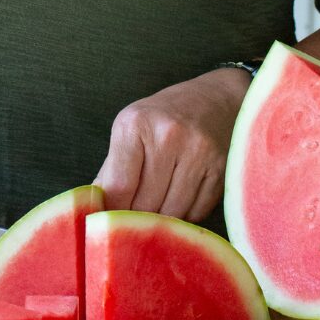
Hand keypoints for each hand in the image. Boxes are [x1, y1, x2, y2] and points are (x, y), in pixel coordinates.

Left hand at [94, 68, 250, 221]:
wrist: (217, 99)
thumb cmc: (163, 118)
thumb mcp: (130, 129)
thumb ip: (112, 170)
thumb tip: (98, 210)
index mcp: (136, 124)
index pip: (119, 186)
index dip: (113, 210)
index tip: (112, 220)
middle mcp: (169, 136)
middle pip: (145, 204)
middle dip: (137, 219)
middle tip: (135, 218)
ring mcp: (199, 152)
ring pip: (172, 213)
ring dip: (162, 220)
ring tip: (158, 208)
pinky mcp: (222, 169)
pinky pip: (197, 212)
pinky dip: (186, 215)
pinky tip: (181, 200)